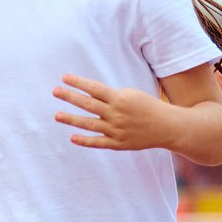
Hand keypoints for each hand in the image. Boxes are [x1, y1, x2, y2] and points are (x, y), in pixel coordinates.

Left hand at [51, 75, 173, 150]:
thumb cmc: (148, 107)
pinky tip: (72, 137)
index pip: (94, 88)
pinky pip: (98, 142)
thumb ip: (111, 96)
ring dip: (71, 119)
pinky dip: (85, 141)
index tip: (64, 77)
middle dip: (70, 97)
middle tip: (55, 91)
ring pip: (89, 124)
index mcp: (119, 98)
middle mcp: (116, 114)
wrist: (167, 126)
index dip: (78, 83)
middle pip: (88, 104)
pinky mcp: (118, 143)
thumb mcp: (131, 95)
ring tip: (57, 115)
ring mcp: (116, 130)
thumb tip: (89, 95)